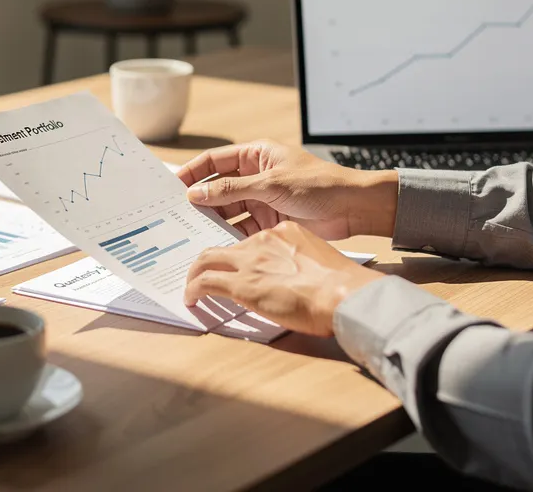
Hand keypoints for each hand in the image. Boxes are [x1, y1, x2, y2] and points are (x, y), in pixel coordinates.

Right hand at [177, 140, 397, 239]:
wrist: (354, 208)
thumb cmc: (318, 185)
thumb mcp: (271, 184)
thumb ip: (232, 190)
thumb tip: (196, 193)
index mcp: (256, 154)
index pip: (214, 161)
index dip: (192, 172)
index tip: (171, 187)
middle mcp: (256, 175)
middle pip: (218, 187)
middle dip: (199, 200)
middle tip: (174, 215)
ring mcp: (262, 198)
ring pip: (228, 209)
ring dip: (213, 219)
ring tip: (190, 233)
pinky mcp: (270, 219)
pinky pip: (242, 226)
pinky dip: (230, 234)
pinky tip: (215, 244)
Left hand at [183, 221, 383, 335]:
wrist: (341, 294)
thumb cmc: (340, 286)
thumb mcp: (317, 262)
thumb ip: (299, 265)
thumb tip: (293, 283)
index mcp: (284, 232)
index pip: (250, 240)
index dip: (237, 253)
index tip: (233, 265)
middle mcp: (263, 240)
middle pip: (224, 246)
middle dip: (208, 259)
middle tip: (199, 271)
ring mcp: (250, 261)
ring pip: (207, 259)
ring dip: (195, 273)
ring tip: (191, 286)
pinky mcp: (240, 283)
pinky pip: (205, 282)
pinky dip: (193, 289)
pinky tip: (191, 299)